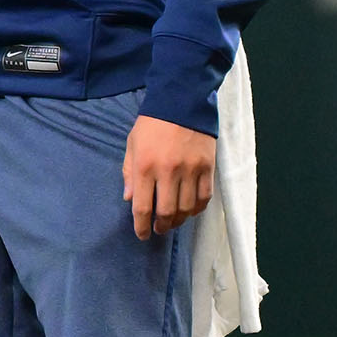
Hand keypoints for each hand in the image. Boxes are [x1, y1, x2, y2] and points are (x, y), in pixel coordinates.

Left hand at [122, 114, 215, 240]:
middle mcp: (168, 171)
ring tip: (173, 221)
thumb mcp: (132, 143)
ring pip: (187, 209)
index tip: (141, 234)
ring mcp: (190, 171)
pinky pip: (204, 198)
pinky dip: (197, 209)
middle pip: (167, 212)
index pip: (143, 206)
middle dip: (161, 226)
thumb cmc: (152, 123)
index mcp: (145, 165)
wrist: (182, 101)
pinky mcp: (207, 168)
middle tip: (158, 229)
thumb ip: (129, 172)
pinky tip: (190, 210)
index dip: (141, 226)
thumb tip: (130, 199)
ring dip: (179, 220)